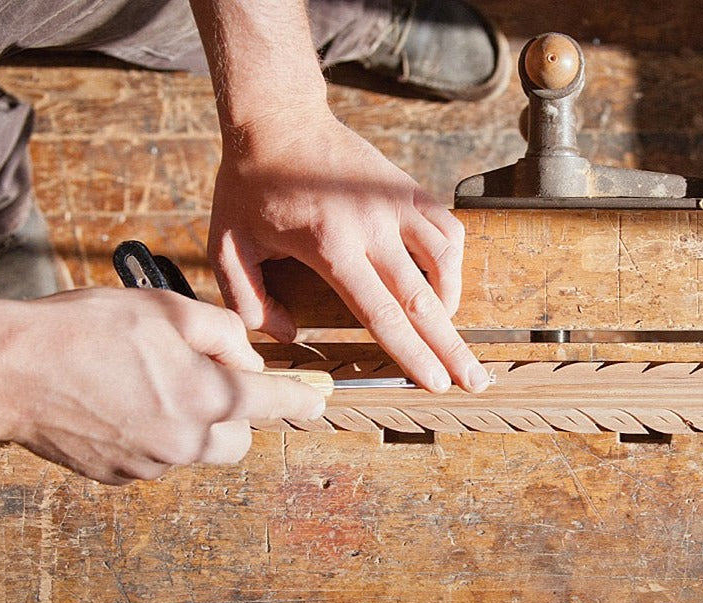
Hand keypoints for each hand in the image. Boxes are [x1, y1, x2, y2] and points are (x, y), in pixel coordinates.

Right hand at [0, 289, 323, 483]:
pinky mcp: (120, 476)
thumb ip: (224, 332)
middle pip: (238, 440)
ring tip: (149, 383)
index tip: (314, 404)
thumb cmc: (87, 330)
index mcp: (207, 398)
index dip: (299, 401)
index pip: (272, 405)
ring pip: (196, 449)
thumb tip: (247, 358)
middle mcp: (186, 441)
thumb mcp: (167, 308)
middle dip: (233, 414)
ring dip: (191, 423)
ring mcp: (152, 464)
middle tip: (202, 378)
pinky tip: (121, 403)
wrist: (10, 370)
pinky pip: (158, 457)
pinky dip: (155, 434)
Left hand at [207, 110, 490, 393]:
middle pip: (423, 300)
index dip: (412, 354)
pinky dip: (453, 261)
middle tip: (475, 380)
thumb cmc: (249, 184)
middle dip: (451, 347)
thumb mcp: (227, 244)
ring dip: (452, 304)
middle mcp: (371, 227)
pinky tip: (443, 283)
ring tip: (452, 334)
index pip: (381, 313)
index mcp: (330, 246)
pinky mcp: (406, 189)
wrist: (278, 118)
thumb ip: (248, 299)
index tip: (435, 383)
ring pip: (445, 261)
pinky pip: (447, 228)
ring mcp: (394, 204)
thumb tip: (286, 336)